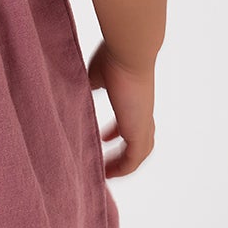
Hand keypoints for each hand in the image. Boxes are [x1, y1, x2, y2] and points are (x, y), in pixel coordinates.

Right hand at [87, 42, 154, 176]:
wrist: (130, 54)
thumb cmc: (114, 58)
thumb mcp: (97, 74)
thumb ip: (93, 83)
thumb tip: (84, 86)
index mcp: (134, 100)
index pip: (130, 121)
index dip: (117, 131)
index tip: (104, 137)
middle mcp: (142, 113)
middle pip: (140, 142)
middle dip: (123, 154)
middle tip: (106, 163)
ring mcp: (143, 122)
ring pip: (140, 152)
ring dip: (123, 164)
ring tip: (106, 173)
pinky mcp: (138, 130)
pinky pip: (133, 158)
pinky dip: (123, 168)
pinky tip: (108, 173)